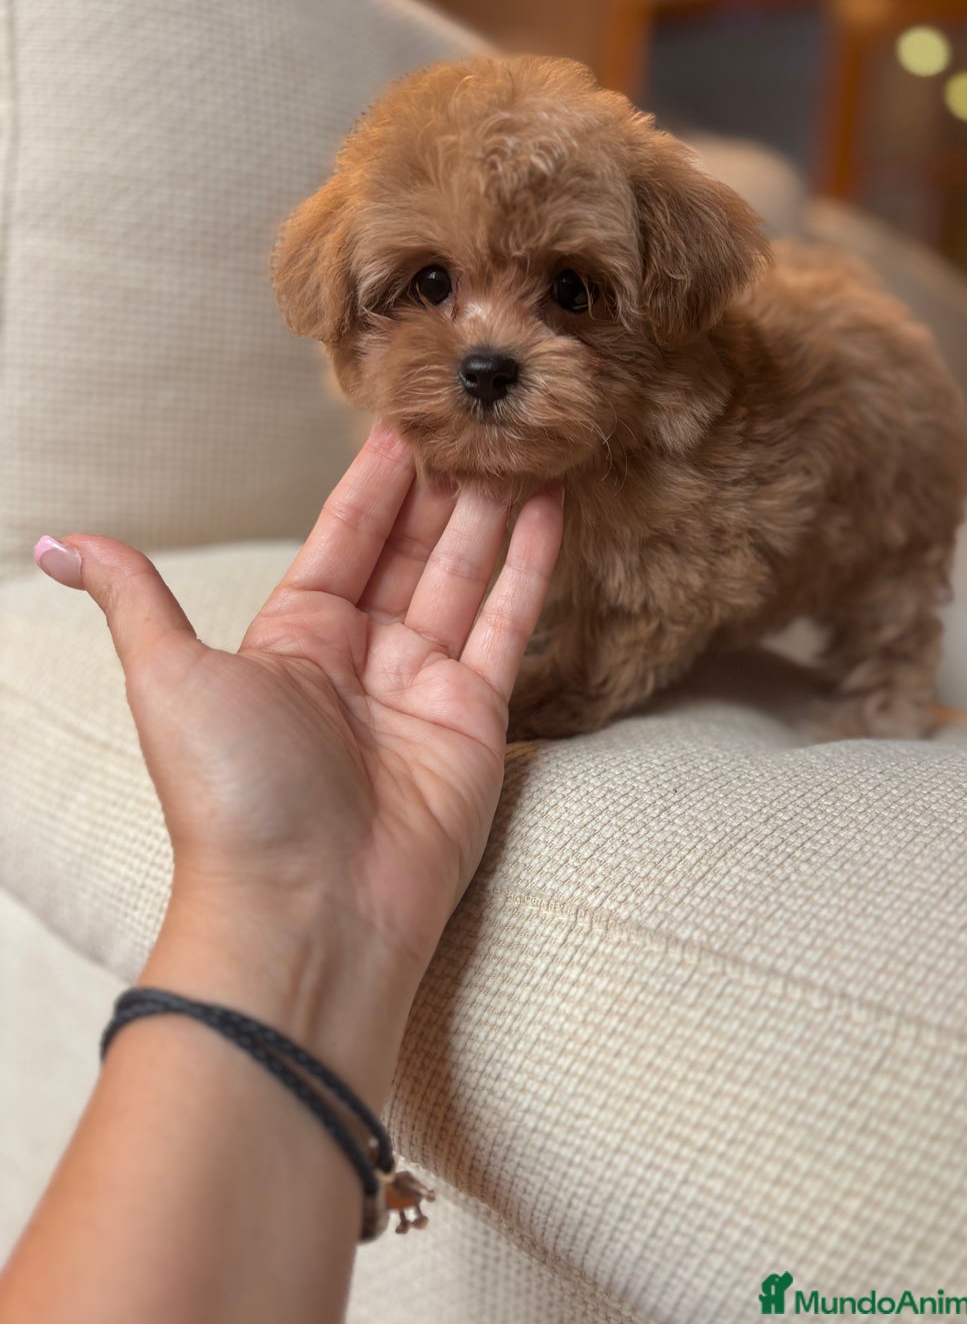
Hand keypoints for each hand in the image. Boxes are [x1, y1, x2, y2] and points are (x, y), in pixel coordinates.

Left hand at [36, 425, 562, 977]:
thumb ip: (137, 597)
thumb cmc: (230, 797)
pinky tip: (550, 508)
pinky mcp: (478, 716)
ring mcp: (425, 684)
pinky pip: (508, 624)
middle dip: (442, 483)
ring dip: (492, 509)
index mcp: (295, 636)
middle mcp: (363, 653)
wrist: (304, 908)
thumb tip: (59, 545)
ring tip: (520, 442)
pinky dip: (532, 565)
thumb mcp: (167, 677)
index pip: (344, 535)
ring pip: (466, 573)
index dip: (374, 478)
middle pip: (411, 547)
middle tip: (475, 415)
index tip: (403, 417)